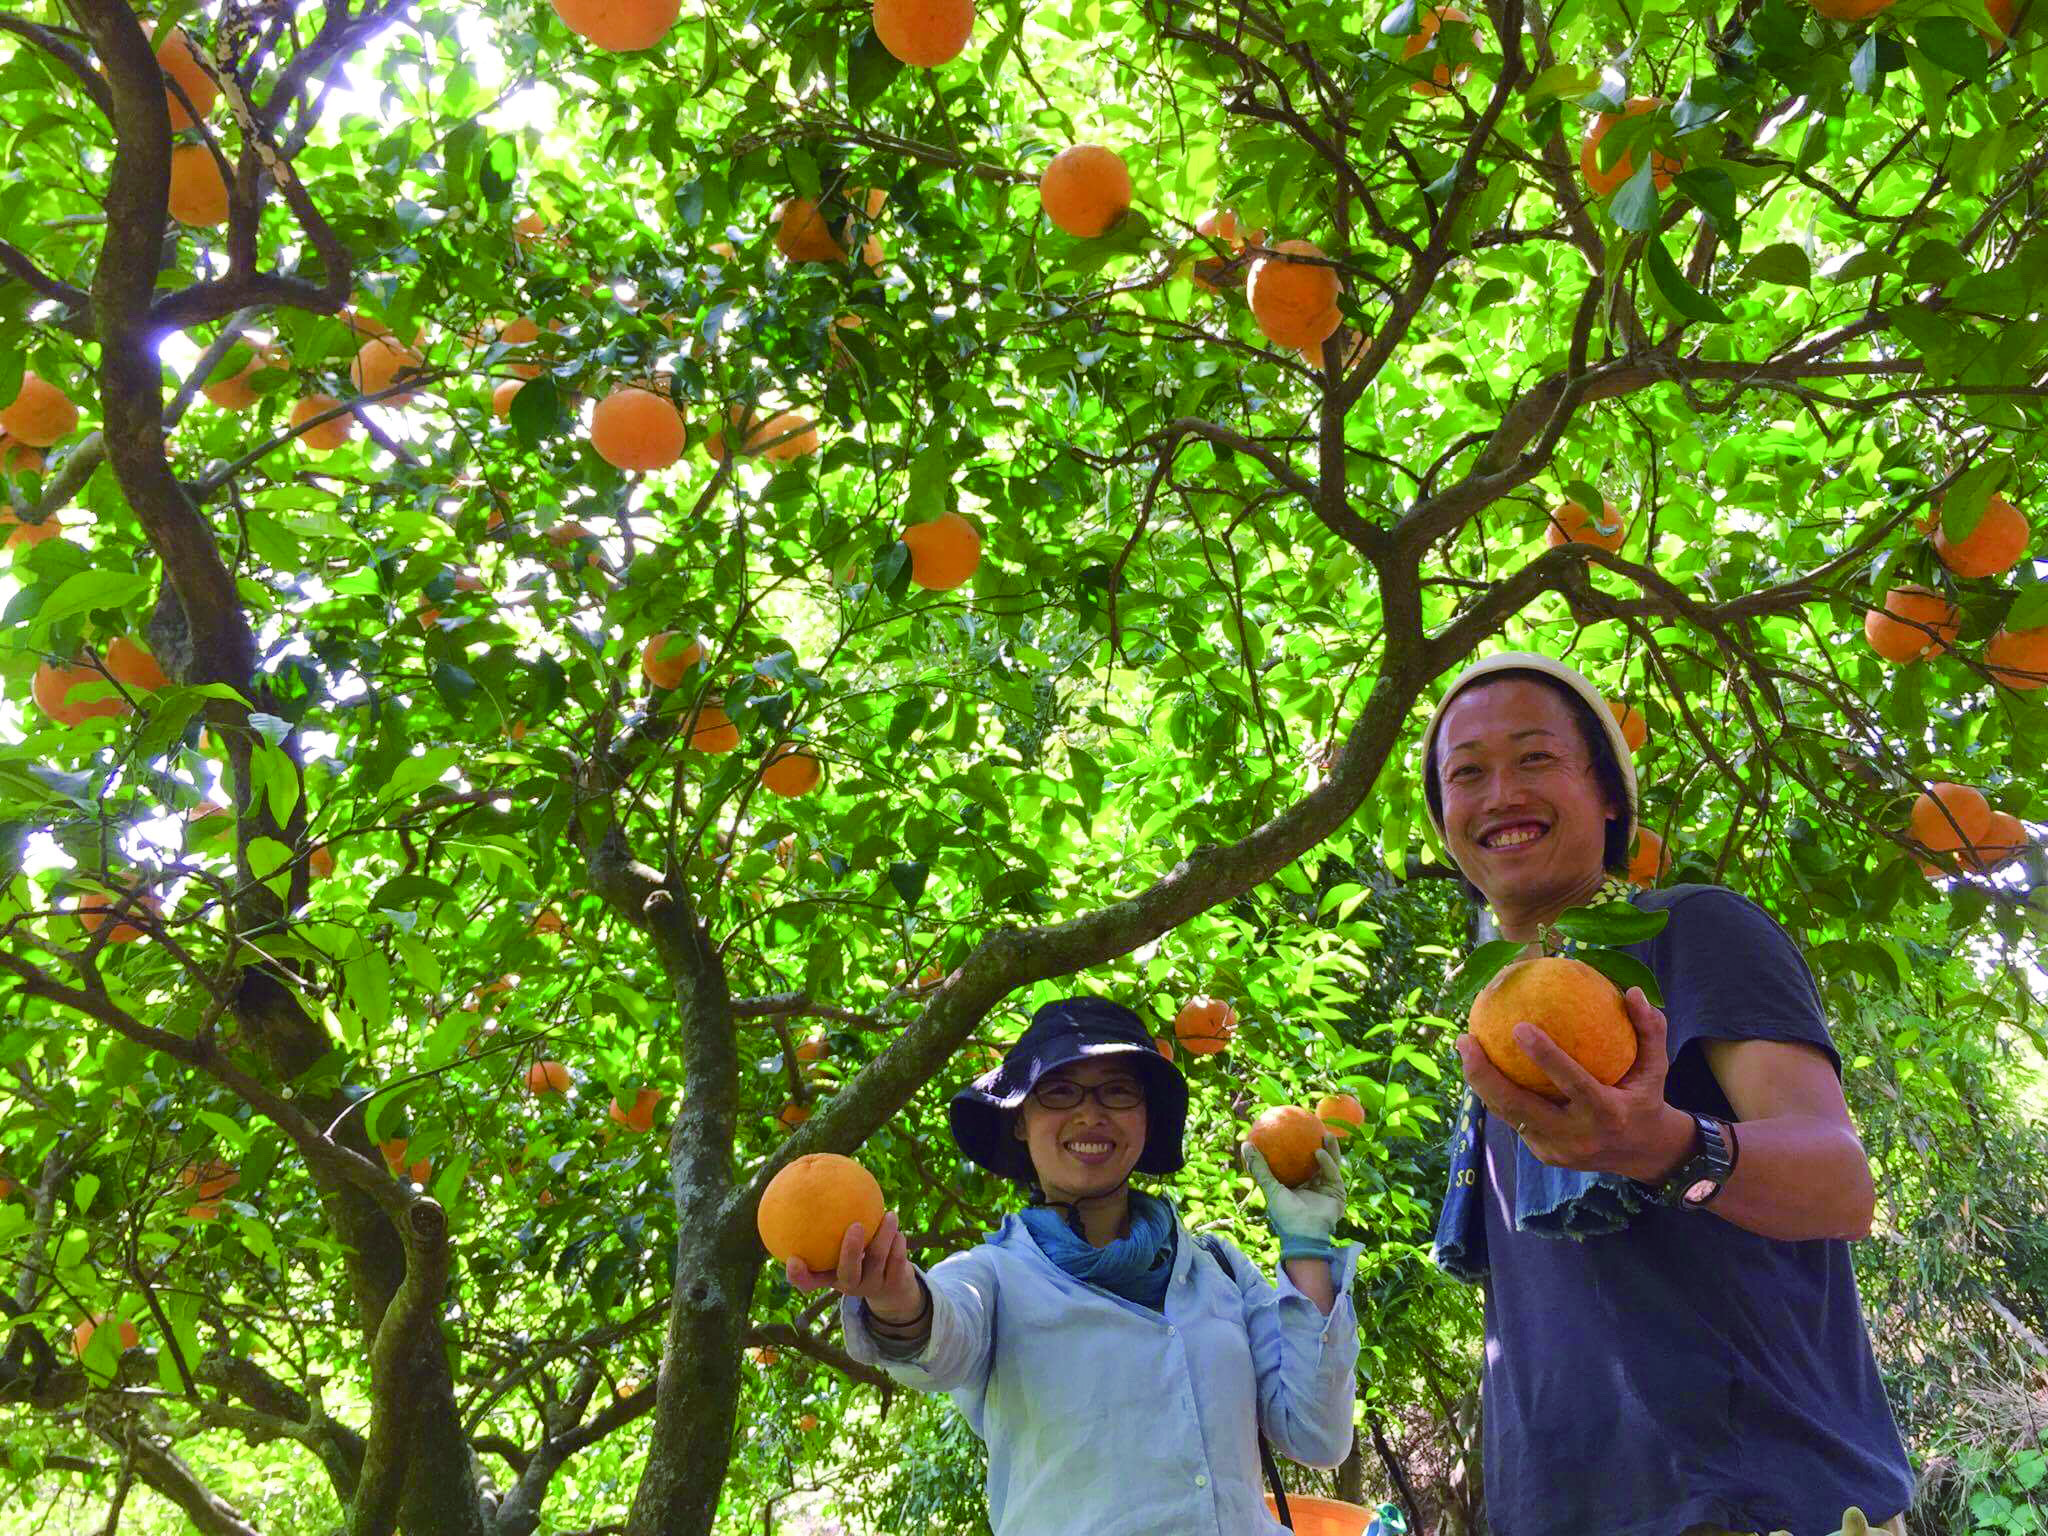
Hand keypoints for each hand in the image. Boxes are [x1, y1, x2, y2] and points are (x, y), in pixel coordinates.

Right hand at [783, 1210, 922, 1322]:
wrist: (891, 1287)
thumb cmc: (858, 1254)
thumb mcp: (840, 1244)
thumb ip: (828, 1222)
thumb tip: (816, 1178)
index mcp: (830, 1277)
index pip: (808, 1282)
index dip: (798, 1275)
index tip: (793, 1259)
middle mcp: (849, 1286)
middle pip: (848, 1273)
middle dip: (851, 1251)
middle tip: (856, 1225)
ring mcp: (872, 1287)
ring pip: (877, 1261)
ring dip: (884, 1236)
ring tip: (890, 1215)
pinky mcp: (894, 1286)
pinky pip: (897, 1261)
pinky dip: (898, 1243)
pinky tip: (898, 1231)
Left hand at [1241, 1133, 1346, 1249]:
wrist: (1305, 1235)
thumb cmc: (1285, 1214)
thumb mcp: (1270, 1188)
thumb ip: (1259, 1168)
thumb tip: (1245, 1144)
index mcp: (1296, 1186)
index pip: (1296, 1162)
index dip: (1296, 1146)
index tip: (1292, 1128)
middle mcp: (1312, 1186)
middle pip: (1316, 1160)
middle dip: (1317, 1143)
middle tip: (1311, 1126)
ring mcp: (1326, 1189)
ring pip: (1330, 1163)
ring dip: (1329, 1148)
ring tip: (1324, 1133)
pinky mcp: (1337, 1193)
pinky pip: (1332, 1173)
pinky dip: (1327, 1162)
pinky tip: (1319, 1152)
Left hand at [1453, 986, 1693, 1181]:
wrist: (1643, 1155)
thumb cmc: (1645, 1099)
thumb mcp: (1656, 1068)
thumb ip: (1649, 1030)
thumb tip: (1632, 991)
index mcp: (1608, 1113)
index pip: (1573, 1083)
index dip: (1546, 1057)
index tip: (1519, 1026)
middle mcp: (1578, 1136)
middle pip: (1520, 1107)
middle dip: (1486, 1075)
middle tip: (1466, 1039)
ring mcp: (1557, 1149)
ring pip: (1507, 1115)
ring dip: (1479, 1083)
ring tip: (1464, 1047)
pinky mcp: (1543, 1154)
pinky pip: (1514, 1120)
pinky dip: (1495, 1093)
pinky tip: (1480, 1064)